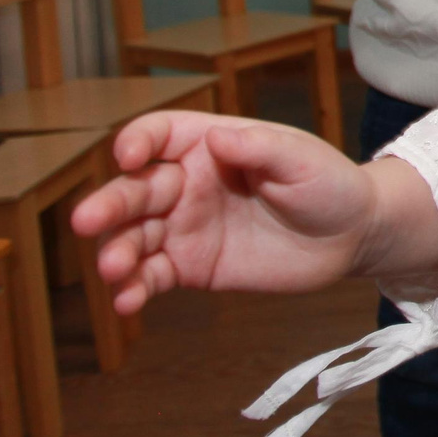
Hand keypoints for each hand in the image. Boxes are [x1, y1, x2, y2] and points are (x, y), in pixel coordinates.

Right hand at [68, 111, 387, 314]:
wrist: (350, 236)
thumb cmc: (328, 183)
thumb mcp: (302, 159)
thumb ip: (260, 148)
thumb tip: (217, 136)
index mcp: (208, 145)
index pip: (158, 135)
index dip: (137, 141)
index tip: (129, 157)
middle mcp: (186, 184)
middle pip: (134, 189)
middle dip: (109, 203)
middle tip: (87, 221)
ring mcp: (184, 227)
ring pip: (134, 236)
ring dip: (116, 250)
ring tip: (113, 269)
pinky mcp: (190, 266)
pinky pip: (152, 275)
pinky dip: (134, 287)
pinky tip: (126, 300)